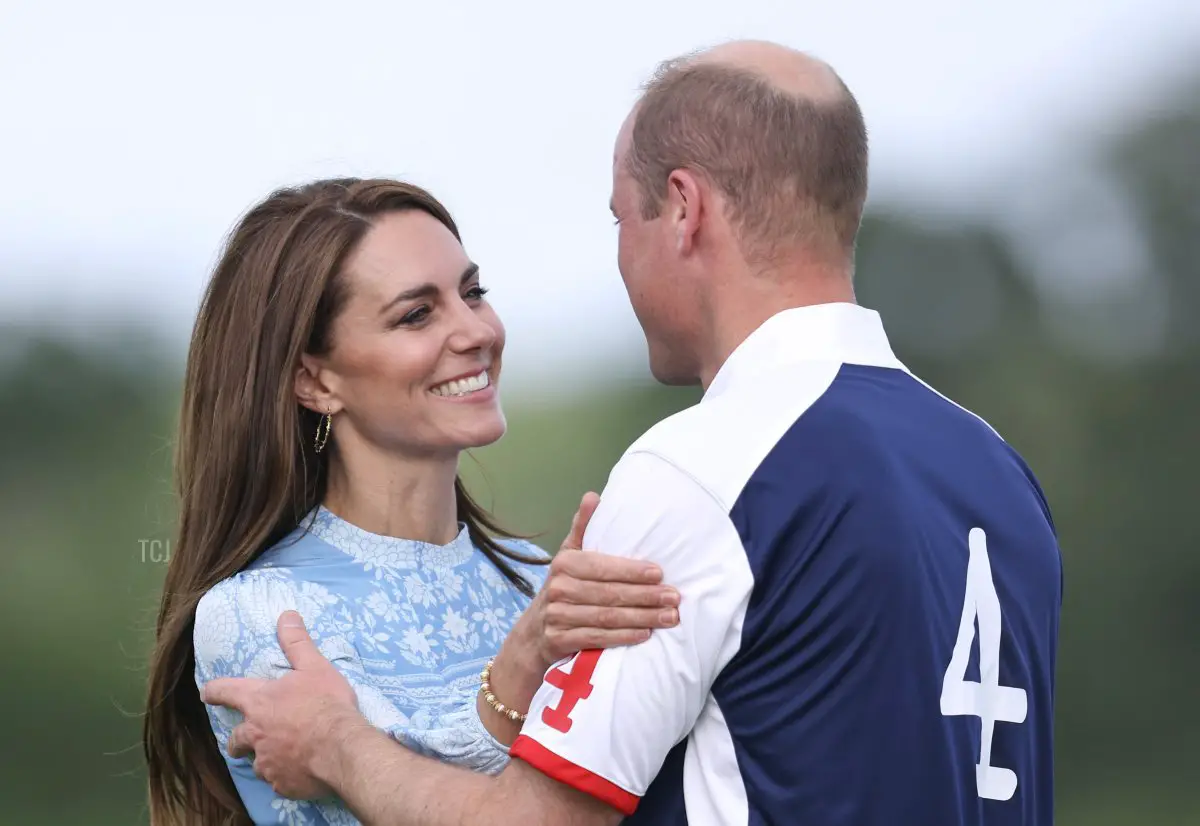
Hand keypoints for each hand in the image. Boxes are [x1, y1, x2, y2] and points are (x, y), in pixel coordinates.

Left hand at [202, 611, 362, 799]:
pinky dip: (283, 774)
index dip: (214, 691)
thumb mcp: (314, 667)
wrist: (341, 748)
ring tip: (280, 755)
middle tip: (246, 740)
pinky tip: (298, 770)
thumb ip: (297, 643)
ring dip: (263, 757)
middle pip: (234, 739)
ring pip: (255, 761)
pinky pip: (276, 779)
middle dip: (237, 740)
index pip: (225, 692)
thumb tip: (286, 615)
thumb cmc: (326, 704)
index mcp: (259, 702)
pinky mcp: (280, 782)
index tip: (207, 693)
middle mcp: (255, 733)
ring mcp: (266, 761)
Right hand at [528, 491, 680, 667]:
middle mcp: (559, 589)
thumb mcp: (568, 555)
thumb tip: (593, 496)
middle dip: (646, 596)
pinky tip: (645, 634)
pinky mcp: (560, 640)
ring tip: (669, 617)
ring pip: (607, 617)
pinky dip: (623, 637)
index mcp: (564, 564)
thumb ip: (583, 527)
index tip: (659, 573)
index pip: (603, 567)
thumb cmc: (562, 587)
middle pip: (610, 594)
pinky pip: (598, 638)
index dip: (631, 571)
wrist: (534, 632)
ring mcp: (558, 616)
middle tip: (674, 598)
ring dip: (642, 618)